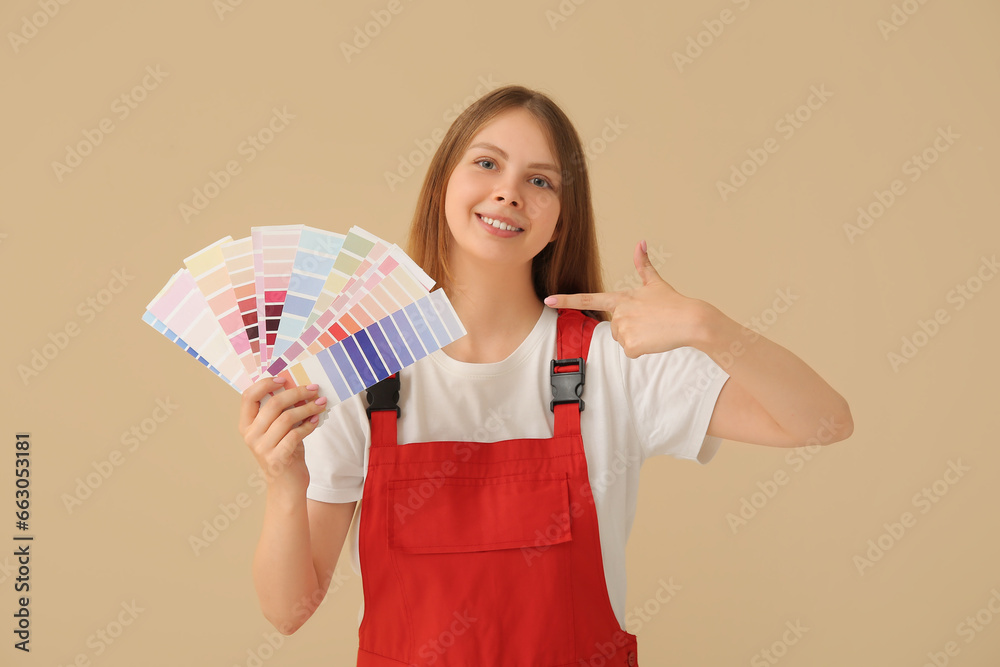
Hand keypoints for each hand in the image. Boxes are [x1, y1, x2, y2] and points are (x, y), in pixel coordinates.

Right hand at [238, 377, 326, 494]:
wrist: (286, 486)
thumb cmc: (284, 453)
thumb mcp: (278, 430)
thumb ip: (281, 412)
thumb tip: (299, 388)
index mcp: (246, 425)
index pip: (249, 396)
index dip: (265, 384)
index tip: (284, 379)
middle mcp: (251, 435)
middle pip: (273, 404)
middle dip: (296, 393)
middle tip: (313, 389)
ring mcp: (262, 448)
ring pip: (287, 418)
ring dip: (307, 407)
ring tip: (320, 403)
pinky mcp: (277, 458)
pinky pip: (296, 434)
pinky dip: (309, 424)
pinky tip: (316, 420)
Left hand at [544, 240, 705, 357]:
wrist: (690, 320)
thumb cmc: (673, 302)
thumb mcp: (655, 283)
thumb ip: (643, 265)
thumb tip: (641, 241)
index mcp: (620, 298)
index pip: (588, 299)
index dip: (567, 300)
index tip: (548, 300)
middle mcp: (618, 314)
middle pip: (614, 328)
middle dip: (629, 327)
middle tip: (648, 321)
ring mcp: (623, 330)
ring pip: (622, 340)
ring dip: (636, 338)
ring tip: (653, 329)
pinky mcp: (631, 346)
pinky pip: (631, 352)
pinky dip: (642, 349)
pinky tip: (654, 340)